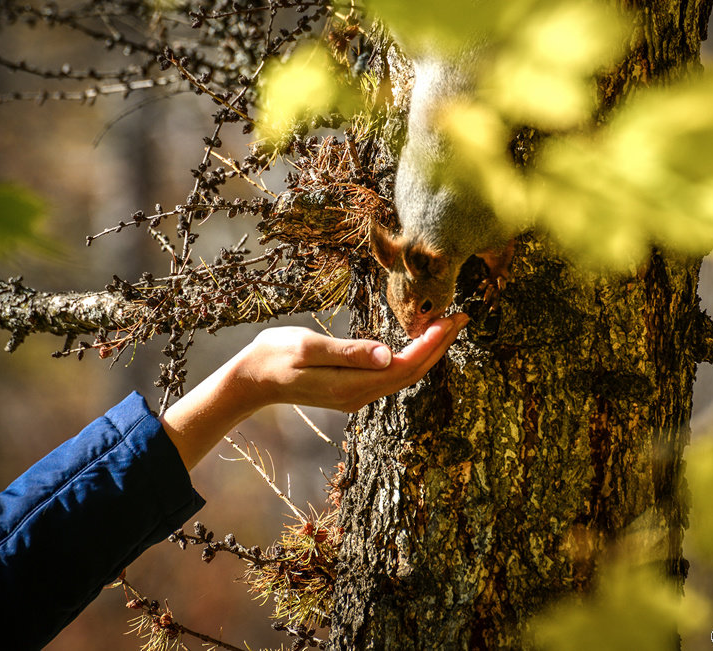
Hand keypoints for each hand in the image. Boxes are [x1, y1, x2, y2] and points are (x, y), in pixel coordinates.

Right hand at [160, 313, 467, 468]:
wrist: (251, 380)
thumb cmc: (274, 356)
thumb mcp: (308, 348)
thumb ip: (348, 352)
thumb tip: (388, 356)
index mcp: (351, 385)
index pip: (405, 366)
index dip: (431, 344)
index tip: (450, 319)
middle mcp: (359, 395)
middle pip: (412, 373)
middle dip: (438, 346)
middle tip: (461, 317)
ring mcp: (356, 395)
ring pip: (404, 375)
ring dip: (427, 352)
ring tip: (446, 326)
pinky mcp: (352, 390)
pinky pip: (391, 376)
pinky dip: (410, 357)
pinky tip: (417, 341)